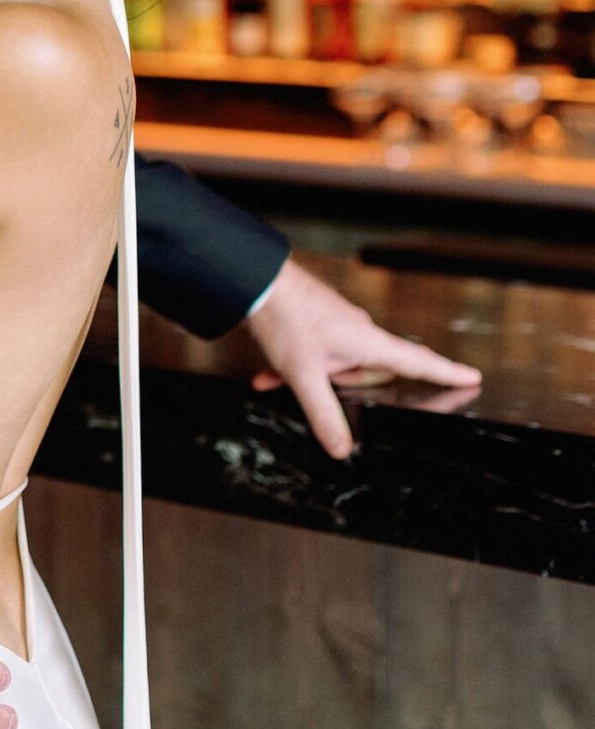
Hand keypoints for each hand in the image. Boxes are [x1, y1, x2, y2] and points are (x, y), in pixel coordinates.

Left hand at [243, 256, 481, 459]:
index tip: (472, 377)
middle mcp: (359, 332)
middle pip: (373, 370)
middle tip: (337, 392)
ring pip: (338, 363)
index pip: (418, 363)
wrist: (256, 280)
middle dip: (354, 387)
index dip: (447, 373)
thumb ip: (324, 414)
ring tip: (283, 380)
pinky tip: (268, 376)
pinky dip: (297, 367)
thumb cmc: (287, 318)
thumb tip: (341, 448)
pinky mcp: (317, 322)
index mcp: (369, 343)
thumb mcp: (305, 376)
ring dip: (315, 379)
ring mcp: (338, 326)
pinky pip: (316, 354)